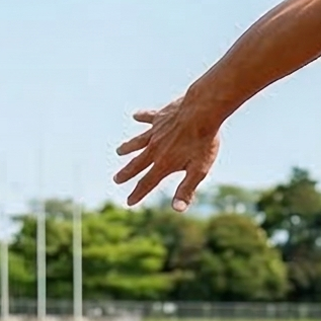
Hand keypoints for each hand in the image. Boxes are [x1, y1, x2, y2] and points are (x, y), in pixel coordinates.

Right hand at [112, 95, 221, 210]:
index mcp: (164, 163)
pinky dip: (142, 117)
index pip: (147, 183)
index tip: (129, 202)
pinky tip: (135, 116)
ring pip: (138, 142)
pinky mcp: (160, 117)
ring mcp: (156, 132)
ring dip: (128, 147)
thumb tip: (177, 210)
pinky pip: (148, 118)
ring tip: (119, 151)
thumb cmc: (204, 141)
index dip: (138, 194)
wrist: (203, 110)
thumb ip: (186, 189)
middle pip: (137, 164)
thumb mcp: (199, 170)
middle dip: (126, 173)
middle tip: (116, 180)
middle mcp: (155, 149)